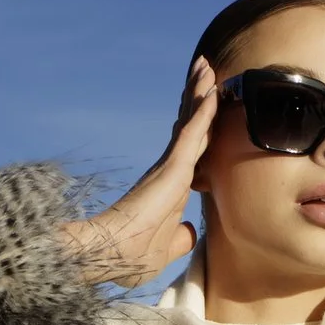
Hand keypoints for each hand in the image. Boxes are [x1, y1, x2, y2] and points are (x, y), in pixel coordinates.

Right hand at [61, 59, 218, 284]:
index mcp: (171, 187)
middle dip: (197, 97)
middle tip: (205, 70)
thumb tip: (190, 232)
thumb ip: (179, 239)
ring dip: (200, 93)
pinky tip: (213, 91)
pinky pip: (193, 133)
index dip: (199, 125)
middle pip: (189, 126)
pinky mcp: (172, 168)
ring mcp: (171, 166)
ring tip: (206, 66)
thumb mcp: (164, 251)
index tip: (206, 104)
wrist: (110, 255)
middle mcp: (169, 170)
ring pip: (190, 122)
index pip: (190, 149)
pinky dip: (204, 112)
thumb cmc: (130, 257)